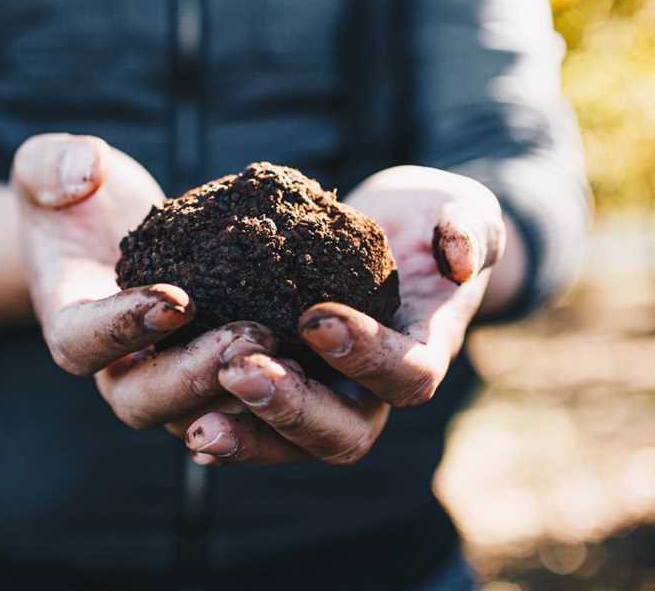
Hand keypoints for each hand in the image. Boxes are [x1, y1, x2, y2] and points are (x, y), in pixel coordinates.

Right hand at [12, 134, 278, 428]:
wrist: (109, 229)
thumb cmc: (76, 201)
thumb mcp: (47, 169)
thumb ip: (52, 165)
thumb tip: (83, 172)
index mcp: (70, 322)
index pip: (82, 342)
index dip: (124, 328)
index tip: (176, 297)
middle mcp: (115, 365)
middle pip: (142, 400)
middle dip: (194, 375)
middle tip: (249, 336)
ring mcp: (163, 377)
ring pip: (196, 413)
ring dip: (242, 395)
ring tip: (292, 356)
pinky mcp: (207, 372)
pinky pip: (235, 400)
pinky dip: (271, 391)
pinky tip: (316, 361)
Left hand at [183, 166, 504, 465]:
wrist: (389, 235)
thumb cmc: (427, 223)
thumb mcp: (459, 211)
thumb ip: (468, 228)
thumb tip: (459, 259)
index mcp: (420, 351)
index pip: (406, 375)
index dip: (365, 356)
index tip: (316, 316)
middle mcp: (371, 390)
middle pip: (342, 433)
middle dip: (291, 408)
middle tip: (240, 370)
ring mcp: (325, 394)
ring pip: (291, 443)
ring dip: (245, 433)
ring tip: (197, 420)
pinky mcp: (284, 385)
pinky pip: (256, 425)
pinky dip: (225, 427)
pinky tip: (186, 422)